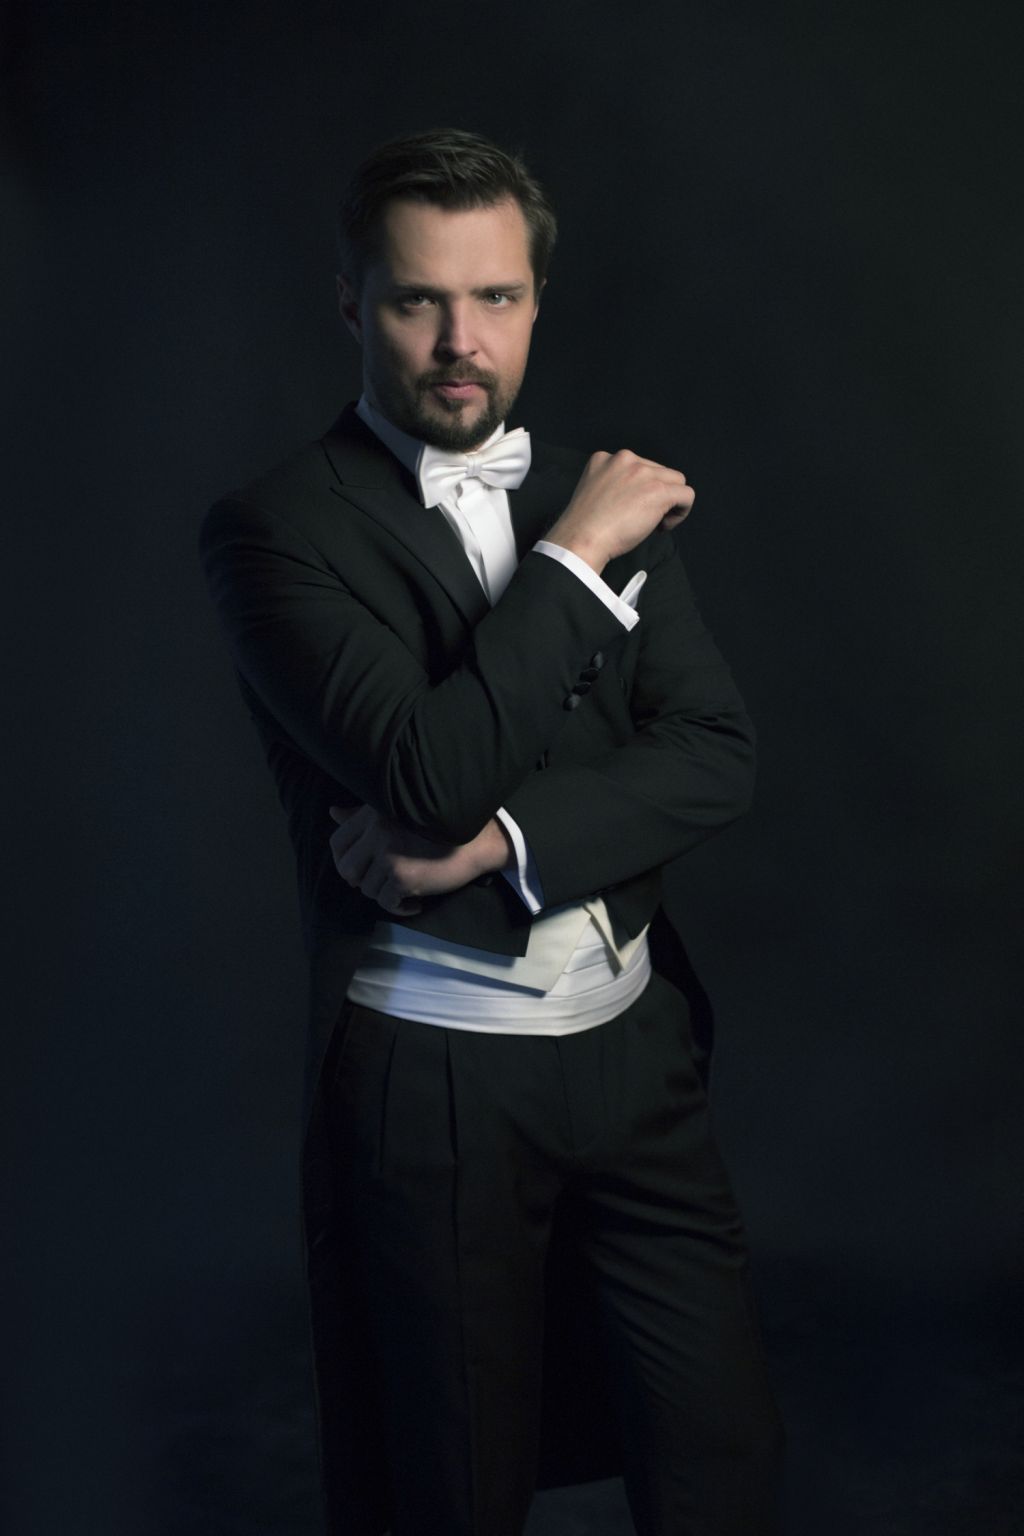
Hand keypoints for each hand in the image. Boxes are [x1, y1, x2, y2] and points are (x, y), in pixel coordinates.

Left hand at [328, 804, 511, 916]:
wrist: (475, 842)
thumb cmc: (437, 827)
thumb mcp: (395, 813)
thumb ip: (362, 815)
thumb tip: (332, 813)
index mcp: (373, 816)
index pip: (337, 842)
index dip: (344, 859)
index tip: (362, 866)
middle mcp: (377, 834)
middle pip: (347, 869)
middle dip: (361, 880)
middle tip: (381, 882)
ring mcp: (389, 857)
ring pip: (368, 889)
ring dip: (384, 895)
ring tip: (403, 890)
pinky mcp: (403, 879)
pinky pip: (386, 903)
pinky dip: (399, 908)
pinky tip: (414, 903)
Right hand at [544, 449, 694, 574]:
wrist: (581, 539)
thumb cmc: (585, 527)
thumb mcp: (594, 492)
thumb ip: (615, 485)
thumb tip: (639, 495)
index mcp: (606, 458)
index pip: (639, 467)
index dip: (642, 489)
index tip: (633, 508)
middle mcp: (626, 459)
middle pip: (660, 472)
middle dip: (657, 495)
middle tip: (644, 519)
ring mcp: (643, 473)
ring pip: (676, 481)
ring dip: (670, 502)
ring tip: (656, 522)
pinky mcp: (658, 490)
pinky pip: (686, 495)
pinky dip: (682, 512)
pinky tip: (664, 525)